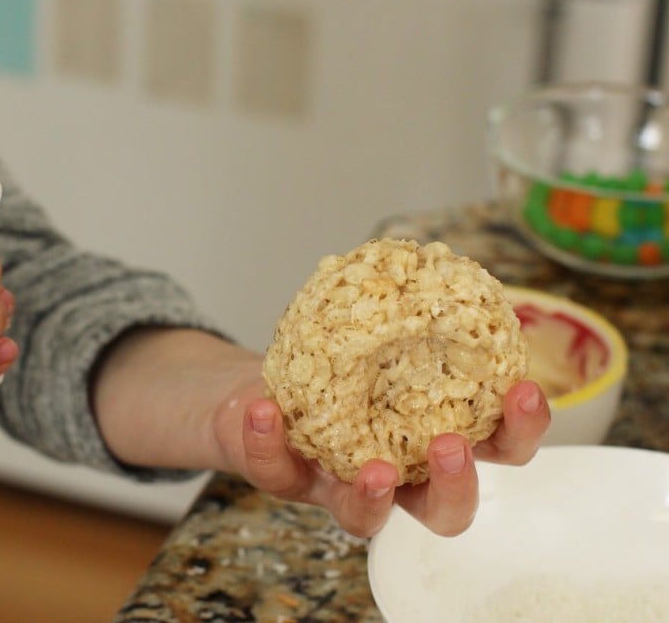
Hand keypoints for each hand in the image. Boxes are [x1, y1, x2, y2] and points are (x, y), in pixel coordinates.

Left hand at [91, 328, 547, 538]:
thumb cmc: (337, 367)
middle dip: (458, 487)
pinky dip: (268, 441)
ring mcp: (339, 488)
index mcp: (436, 441)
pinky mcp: (285, 480)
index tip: (525, 391)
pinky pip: (275, 471)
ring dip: (373, 497)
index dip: (520, 430)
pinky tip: (265, 411)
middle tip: (450, 446)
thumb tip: (434, 270)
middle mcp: (398, 478)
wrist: (266, 389)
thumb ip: (408, 316)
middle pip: (445, 511)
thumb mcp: (378, 338)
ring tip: (372, 468)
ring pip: (366, 519)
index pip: (496, 449)